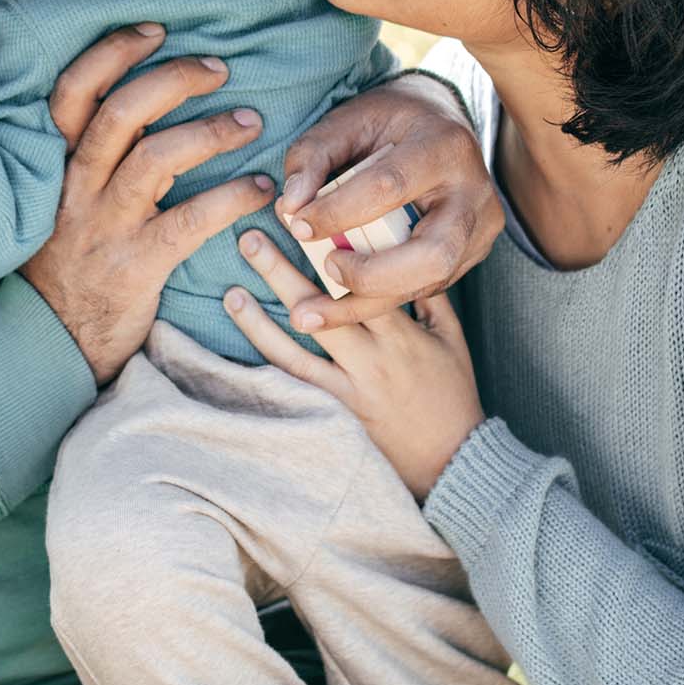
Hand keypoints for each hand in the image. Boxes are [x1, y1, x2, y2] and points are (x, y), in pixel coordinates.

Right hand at [21, 23, 276, 384]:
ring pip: (156, 160)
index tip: (156, 31)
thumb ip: (92, 156)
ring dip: (211, 131)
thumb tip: (143, 101)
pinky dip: (232, 198)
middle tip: (220, 68)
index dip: (113, 53)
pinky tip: (261, 189)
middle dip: (174, 79)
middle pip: (120, 114)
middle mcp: (74, 188)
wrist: (50, 340)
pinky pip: (189, 221)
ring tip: (251, 121)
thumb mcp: (62, 199)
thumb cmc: (70, 259)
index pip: (73, 91)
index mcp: (54, 165)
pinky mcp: (135, 265)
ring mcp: (103, 227)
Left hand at [222, 231, 482, 500]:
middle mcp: (371, 360)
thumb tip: (400, 251)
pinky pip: (295, 385)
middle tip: (249, 238)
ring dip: (259, 319)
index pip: (361, 282)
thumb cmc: (452, 394)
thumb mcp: (452, 339)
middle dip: (281, 270)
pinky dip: (268, 361)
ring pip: (297, 349)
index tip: (304, 222)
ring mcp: (349, 390)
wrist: (452, 461)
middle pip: (319, 307)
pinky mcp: (333, 415)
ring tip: (231, 292)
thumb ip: (427, 294)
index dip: (329, 250)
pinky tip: (245, 343)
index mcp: (400, 334)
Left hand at [276, 73, 501, 331]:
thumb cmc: (389, 121)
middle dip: (371, 275)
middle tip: (325, 269)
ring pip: (430, 281)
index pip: (389, 187)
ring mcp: (480, 229)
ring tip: (311, 313)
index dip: (338, 212)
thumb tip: (291, 208)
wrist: (440, 123)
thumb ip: (313, 157)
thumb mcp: (346, 121)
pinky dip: (378, 300)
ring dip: (367, 303)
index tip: (296, 225)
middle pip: (432, 254)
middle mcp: (473, 192)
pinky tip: (337, 307)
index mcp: (443, 146)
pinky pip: (424, 287)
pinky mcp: (472, 254)